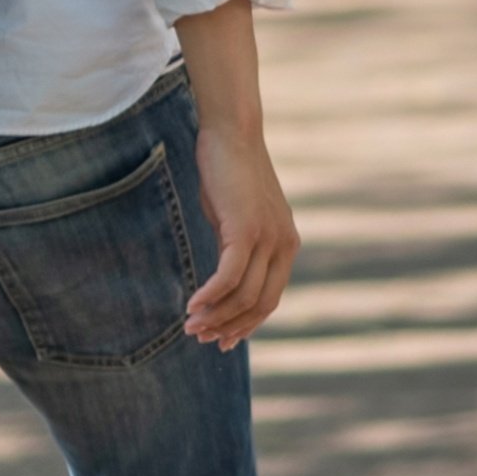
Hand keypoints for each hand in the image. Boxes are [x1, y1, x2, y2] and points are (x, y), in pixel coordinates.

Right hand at [185, 116, 297, 344]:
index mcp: (286, 246)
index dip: (245, 325)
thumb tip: (222, 284)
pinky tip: (191, 305)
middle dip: (228, 327)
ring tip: (190, 326)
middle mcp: (284, 246)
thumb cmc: (229, 176)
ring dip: (215, 316)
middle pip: (258, 305)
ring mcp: (269, 239)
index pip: (269, 300)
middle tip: (199, 337)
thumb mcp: (238, 220)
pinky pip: (228, 277)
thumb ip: (238, 250)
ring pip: (243, 296)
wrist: (231, 135)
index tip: (221, 340)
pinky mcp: (247, 231)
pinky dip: (210, 296)